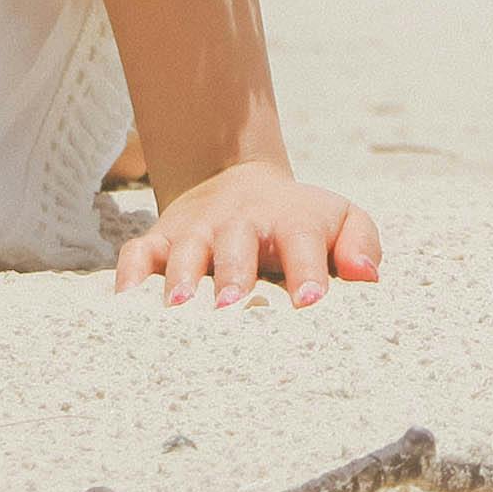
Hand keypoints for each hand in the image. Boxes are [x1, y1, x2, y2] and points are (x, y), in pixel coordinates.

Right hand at [114, 161, 377, 307]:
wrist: (238, 183)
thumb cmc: (298, 221)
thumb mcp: (340, 219)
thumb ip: (360, 243)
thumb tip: (366, 277)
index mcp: (290, 220)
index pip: (302, 241)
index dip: (307, 270)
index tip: (311, 302)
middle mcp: (240, 223)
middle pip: (236, 246)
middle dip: (235, 276)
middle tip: (233, 308)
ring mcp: (196, 231)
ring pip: (184, 251)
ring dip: (181, 278)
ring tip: (180, 308)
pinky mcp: (160, 239)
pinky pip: (137, 254)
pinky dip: (129, 277)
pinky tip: (126, 307)